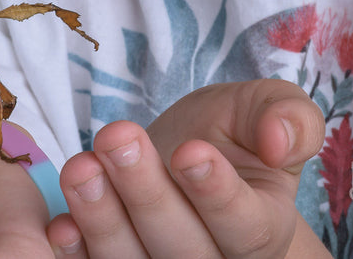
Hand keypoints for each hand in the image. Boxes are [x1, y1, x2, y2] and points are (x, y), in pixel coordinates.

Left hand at [46, 80, 328, 257]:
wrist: (186, 155)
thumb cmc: (231, 134)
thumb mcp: (266, 108)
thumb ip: (290, 118)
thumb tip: (281, 141)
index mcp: (262, 227)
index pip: (244, 225)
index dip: (216, 192)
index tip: (191, 151)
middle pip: (182, 247)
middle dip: (147, 192)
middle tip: (119, 137)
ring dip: (102, 218)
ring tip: (82, 167)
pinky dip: (76, 253)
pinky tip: (62, 223)